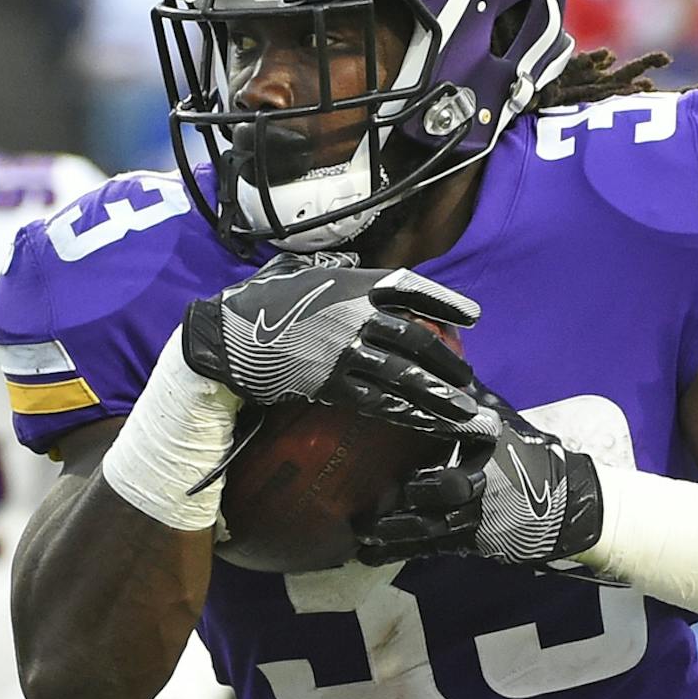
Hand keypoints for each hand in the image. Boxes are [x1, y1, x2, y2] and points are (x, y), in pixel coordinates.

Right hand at [181, 255, 478, 410]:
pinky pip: (379, 401)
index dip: (444, 301)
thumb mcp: (303, 274)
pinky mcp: (331, 384)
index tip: (472, 316)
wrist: (226, 336)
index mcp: (351, 283)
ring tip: (465, 413)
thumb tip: (360, 274)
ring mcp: (343, 351)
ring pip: (405, 376)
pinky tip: (428, 423)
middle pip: (416, 338)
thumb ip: (338, 276)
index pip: (409, 287)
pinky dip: (408, 414)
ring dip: (439, 397)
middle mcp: (353, 314)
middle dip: (447, 362)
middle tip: (470, 379)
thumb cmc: (261, 303)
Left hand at [343, 279, 604, 569]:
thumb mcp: (501, 419)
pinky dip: (397, 553)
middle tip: (373, 486)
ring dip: (393, 529)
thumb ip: (468, 393)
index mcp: (490, 441)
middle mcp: (487, 479)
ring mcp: (481, 515)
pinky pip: (430, 549)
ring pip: (433, 525)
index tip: (383, 412)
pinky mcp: (473, 542)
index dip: (422, 423)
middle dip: (411, 492)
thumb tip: (439, 345)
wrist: (564, 505)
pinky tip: (366, 556)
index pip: (454, 429)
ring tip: (360, 530)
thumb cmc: (525, 456)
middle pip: (445, 488)